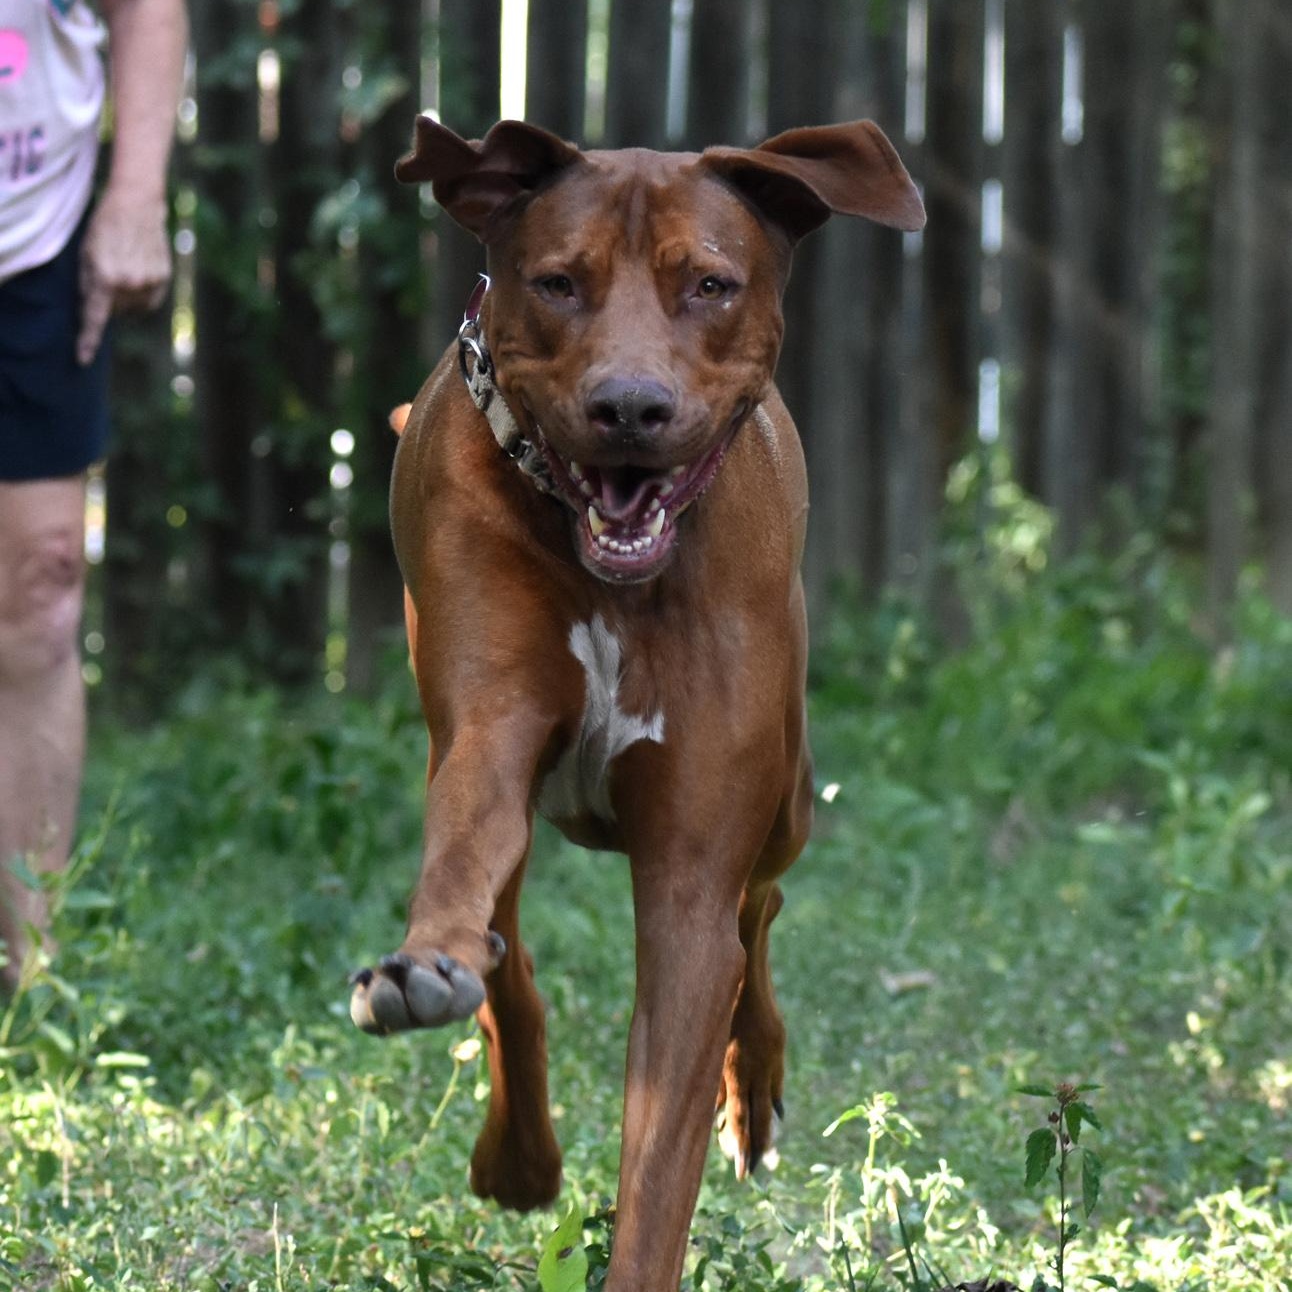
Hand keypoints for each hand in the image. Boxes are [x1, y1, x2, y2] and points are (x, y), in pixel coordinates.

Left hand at [76, 192, 171, 364]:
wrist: (136, 203)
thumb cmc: (104, 227)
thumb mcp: (87, 255)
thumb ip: (89, 286)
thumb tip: (96, 313)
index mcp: (105, 277)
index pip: (95, 317)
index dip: (88, 341)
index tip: (83, 359)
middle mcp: (130, 284)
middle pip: (115, 312)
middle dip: (108, 303)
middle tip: (107, 278)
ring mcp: (150, 282)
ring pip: (134, 309)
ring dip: (127, 300)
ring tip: (124, 273)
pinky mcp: (164, 278)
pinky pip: (150, 302)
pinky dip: (142, 296)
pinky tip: (139, 276)